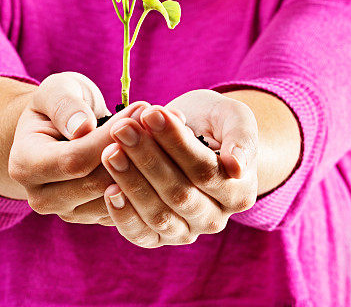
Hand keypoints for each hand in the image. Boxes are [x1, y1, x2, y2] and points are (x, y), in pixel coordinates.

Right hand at [8, 71, 180, 226]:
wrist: (60, 128)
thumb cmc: (58, 103)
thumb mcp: (56, 90)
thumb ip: (65, 105)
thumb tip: (82, 128)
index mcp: (24, 165)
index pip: (75, 160)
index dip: (111, 137)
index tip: (142, 107)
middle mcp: (42, 197)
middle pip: (97, 184)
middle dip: (134, 150)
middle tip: (163, 118)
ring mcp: (69, 212)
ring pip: (117, 198)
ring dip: (147, 165)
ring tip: (171, 129)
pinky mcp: (95, 217)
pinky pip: (127, 205)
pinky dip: (149, 178)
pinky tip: (167, 149)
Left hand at [100, 89, 258, 246]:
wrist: (196, 135)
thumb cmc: (214, 122)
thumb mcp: (233, 117)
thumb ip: (241, 138)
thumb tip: (237, 166)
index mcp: (238, 191)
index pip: (204, 169)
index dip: (176, 142)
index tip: (150, 112)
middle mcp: (215, 219)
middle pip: (179, 194)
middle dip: (147, 159)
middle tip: (121, 129)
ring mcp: (187, 231)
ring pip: (159, 215)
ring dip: (131, 182)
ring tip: (110, 151)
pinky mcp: (159, 237)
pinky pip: (141, 235)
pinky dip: (124, 216)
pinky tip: (108, 189)